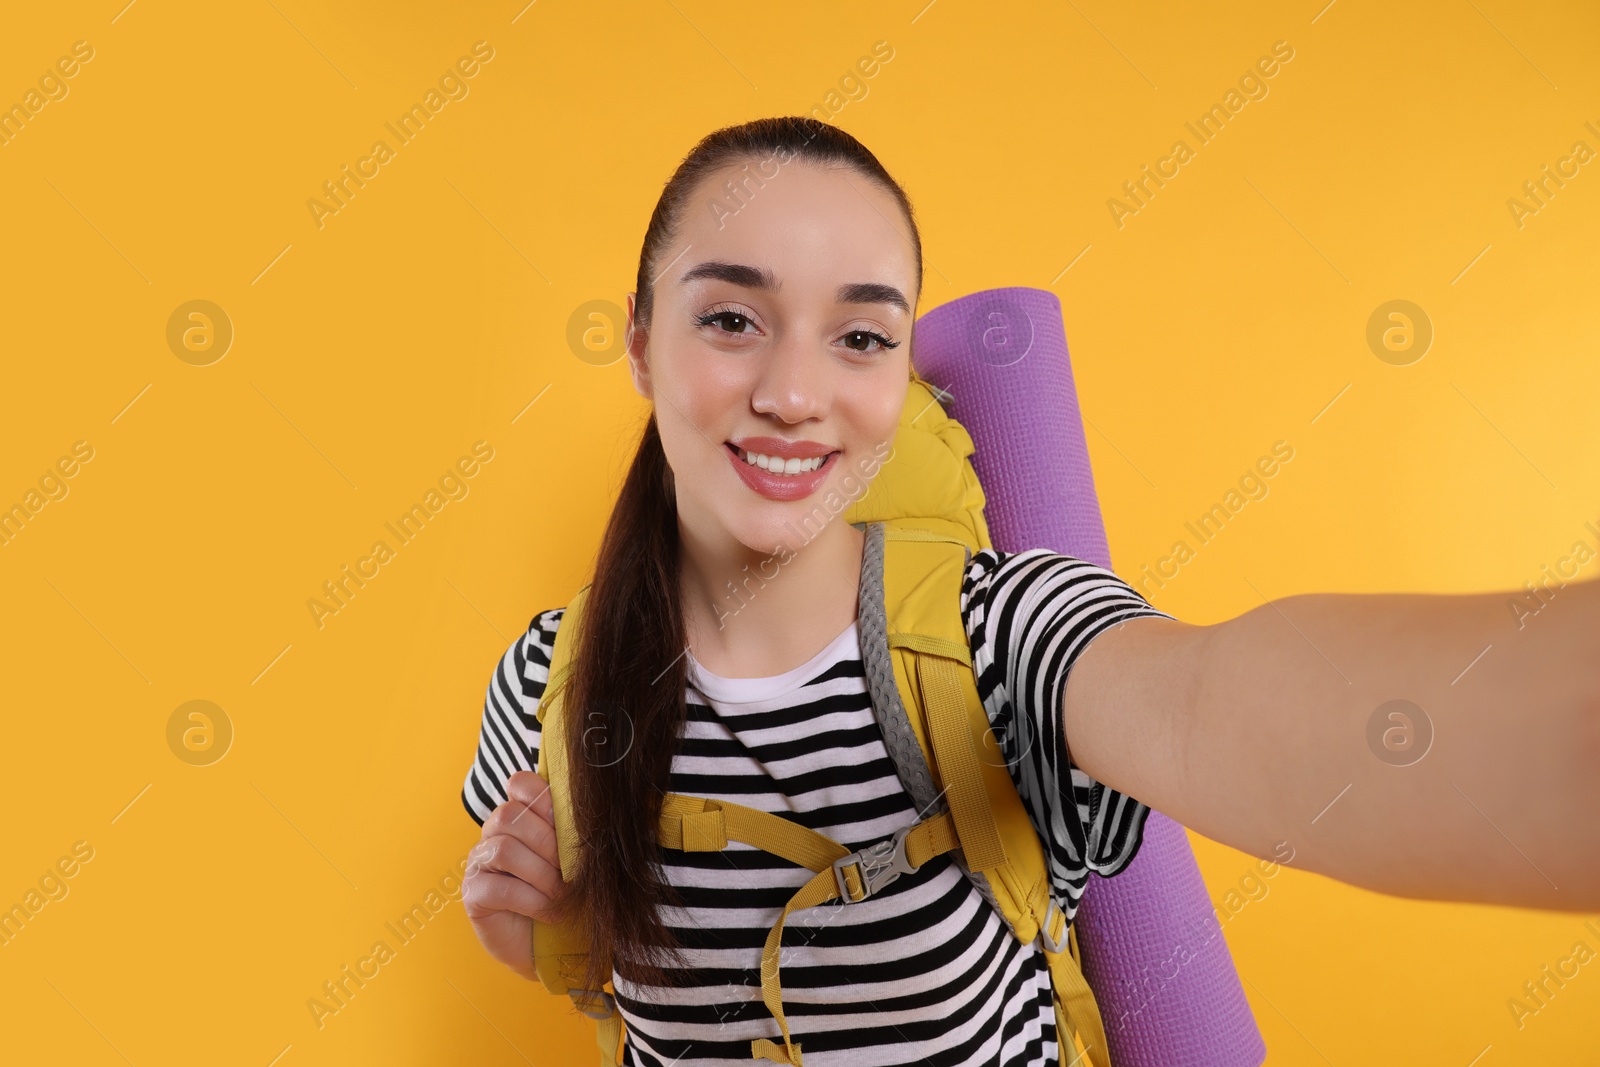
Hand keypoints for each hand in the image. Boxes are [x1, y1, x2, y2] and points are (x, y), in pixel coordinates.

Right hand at [463, 770, 565, 979]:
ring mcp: (479, 862)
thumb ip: (574, 833)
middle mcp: (493, 833)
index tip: (565, 824)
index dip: (542, 797)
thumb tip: (595, 816)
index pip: (519, 784)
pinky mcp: (473, 893)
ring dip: (542, 875)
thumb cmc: (566, 893)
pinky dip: (533, 901)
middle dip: (548, 844)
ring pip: (505, 849)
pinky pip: (501, 887)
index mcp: (520, 816)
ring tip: (561, 895)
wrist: (552, 944)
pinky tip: (549, 912)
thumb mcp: (575, 859)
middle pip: (510, 815)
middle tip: (569, 871)